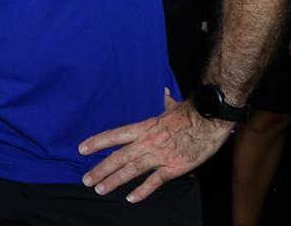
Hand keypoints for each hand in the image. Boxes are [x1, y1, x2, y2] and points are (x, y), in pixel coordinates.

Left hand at [79, 99, 230, 202]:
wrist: (209, 119)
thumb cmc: (191, 112)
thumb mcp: (172, 105)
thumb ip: (164, 101)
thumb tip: (163, 92)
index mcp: (144, 127)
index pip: (114, 135)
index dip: (97, 142)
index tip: (82, 149)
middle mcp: (147, 142)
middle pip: (118, 157)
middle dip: (100, 169)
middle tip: (86, 179)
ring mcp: (159, 156)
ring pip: (131, 170)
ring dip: (114, 181)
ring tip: (100, 189)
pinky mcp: (174, 167)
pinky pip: (155, 181)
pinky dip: (142, 191)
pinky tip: (130, 198)